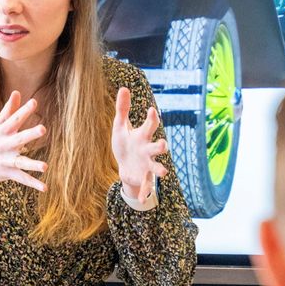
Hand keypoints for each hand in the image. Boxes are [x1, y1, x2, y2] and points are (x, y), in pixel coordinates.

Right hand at [0, 91, 47, 191]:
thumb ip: (9, 109)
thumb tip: (17, 91)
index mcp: (3, 132)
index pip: (15, 119)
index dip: (24, 111)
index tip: (34, 102)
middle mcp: (5, 145)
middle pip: (19, 138)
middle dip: (30, 134)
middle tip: (43, 129)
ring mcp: (6, 160)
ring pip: (21, 162)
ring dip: (33, 164)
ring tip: (45, 167)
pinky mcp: (9, 173)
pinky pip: (23, 178)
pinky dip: (33, 184)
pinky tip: (45, 188)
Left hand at [111, 87, 168, 203]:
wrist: (125, 166)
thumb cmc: (125, 143)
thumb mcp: (120, 126)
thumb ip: (123, 108)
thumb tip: (124, 88)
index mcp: (143, 136)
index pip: (150, 126)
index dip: (151, 118)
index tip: (151, 110)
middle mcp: (148, 151)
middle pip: (158, 148)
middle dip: (161, 147)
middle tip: (163, 145)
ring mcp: (147, 165)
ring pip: (157, 167)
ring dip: (160, 170)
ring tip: (164, 173)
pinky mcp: (143, 178)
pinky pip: (146, 186)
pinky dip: (145, 192)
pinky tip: (145, 198)